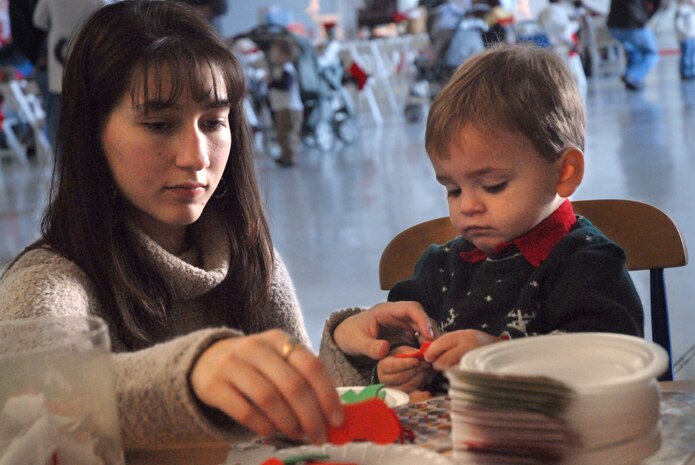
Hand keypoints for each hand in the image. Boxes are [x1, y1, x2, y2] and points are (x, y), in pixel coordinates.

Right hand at [190, 329, 343, 443]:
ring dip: (288, 423)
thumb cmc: (255, 364)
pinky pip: (244, 410)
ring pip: (269, 398)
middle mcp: (256, 347)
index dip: (327, 396)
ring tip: (297, 435)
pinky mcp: (214, 384)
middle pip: (292, 385)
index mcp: (280, 340)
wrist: (206, 358)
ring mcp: (232, 364)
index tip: (336, 420)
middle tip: (319, 436)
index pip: (311, 366)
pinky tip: (271, 432)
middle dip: (311, 416)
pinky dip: (263, 425)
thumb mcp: (278, 359)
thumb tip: (331, 414)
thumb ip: (302, 378)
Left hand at [332, 301, 433, 359]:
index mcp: (386, 311)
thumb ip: (369, 347)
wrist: (345, 338)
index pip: (411, 308)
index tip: (429, 336)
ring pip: (423, 329)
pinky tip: (427, 359)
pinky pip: (419, 339)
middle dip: (431, 333)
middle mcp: (398, 315)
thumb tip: (384, 350)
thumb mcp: (356, 342)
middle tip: (436, 351)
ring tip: (433, 357)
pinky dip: (425, 347)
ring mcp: (402, 325)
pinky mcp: (404, 335)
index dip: (423, 320)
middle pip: (422, 318)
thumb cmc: (349, 336)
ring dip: (430, 341)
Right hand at [376, 346, 434, 392]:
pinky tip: (427, 388)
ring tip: (427, 370)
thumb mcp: (403, 351)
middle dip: (415, 370)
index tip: (416, 361)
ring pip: (407, 386)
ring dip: (419, 378)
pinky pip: (412, 395)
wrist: (399, 368)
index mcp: (383, 366)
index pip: (392, 366)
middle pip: (401, 377)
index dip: (405, 363)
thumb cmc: (401, 358)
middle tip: (426, 364)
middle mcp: (385, 380)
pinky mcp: (401, 396)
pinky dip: (420, 391)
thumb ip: (410, 353)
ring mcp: (392, 390)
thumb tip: (420, 356)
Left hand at [423, 329, 501, 369]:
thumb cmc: (482, 346)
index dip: (432, 351)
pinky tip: (461, 372)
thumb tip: (429, 351)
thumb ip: (450, 343)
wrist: (505, 354)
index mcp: (464, 335)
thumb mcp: (467, 338)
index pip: (441, 343)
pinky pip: (460, 376)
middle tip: (439, 365)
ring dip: (447, 371)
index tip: (428, 357)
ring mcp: (474, 359)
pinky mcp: (477, 371)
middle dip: (438, 364)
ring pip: (450, 369)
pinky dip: (457, 376)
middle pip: (443, 359)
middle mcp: (469, 345)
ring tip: (452, 368)